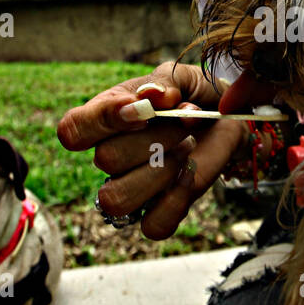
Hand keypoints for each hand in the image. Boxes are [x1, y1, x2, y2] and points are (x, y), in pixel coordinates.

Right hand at [57, 62, 247, 240]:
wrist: (230, 121)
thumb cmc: (197, 96)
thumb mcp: (182, 78)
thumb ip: (163, 83)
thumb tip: (150, 98)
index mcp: (106, 119)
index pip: (73, 129)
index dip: (101, 120)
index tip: (144, 109)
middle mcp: (112, 157)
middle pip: (106, 159)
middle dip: (155, 136)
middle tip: (185, 120)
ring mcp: (134, 188)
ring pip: (118, 199)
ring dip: (161, 170)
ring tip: (186, 147)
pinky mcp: (161, 212)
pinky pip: (153, 226)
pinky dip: (175, 201)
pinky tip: (190, 174)